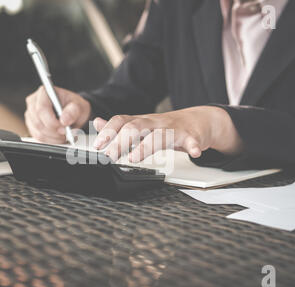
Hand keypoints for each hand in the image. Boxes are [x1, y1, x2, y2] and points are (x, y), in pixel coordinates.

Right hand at [25, 86, 91, 142]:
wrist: (73, 112)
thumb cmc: (74, 106)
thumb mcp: (78, 106)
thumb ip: (72, 112)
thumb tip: (64, 120)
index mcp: (44, 92)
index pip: (41, 109)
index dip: (52, 122)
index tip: (63, 128)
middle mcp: (34, 103)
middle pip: (38, 123)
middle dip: (54, 132)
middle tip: (66, 133)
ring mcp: (31, 115)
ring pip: (38, 132)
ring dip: (53, 138)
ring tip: (64, 135)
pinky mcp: (32, 126)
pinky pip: (38, 138)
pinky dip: (51, 141)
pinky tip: (59, 137)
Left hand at [93, 106, 242, 161]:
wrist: (198, 120)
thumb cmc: (167, 126)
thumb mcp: (141, 124)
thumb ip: (119, 126)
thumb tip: (97, 122)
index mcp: (141, 121)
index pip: (121, 120)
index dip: (108, 131)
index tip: (98, 145)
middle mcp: (154, 123)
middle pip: (135, 127)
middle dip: (120, 141)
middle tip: (110, 156)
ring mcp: (172, 129)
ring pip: (158, 135)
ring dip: (145, 147)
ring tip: (134, 158)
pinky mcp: (190, 136)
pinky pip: (191, 140)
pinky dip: (192, 146)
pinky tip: (193, 153)